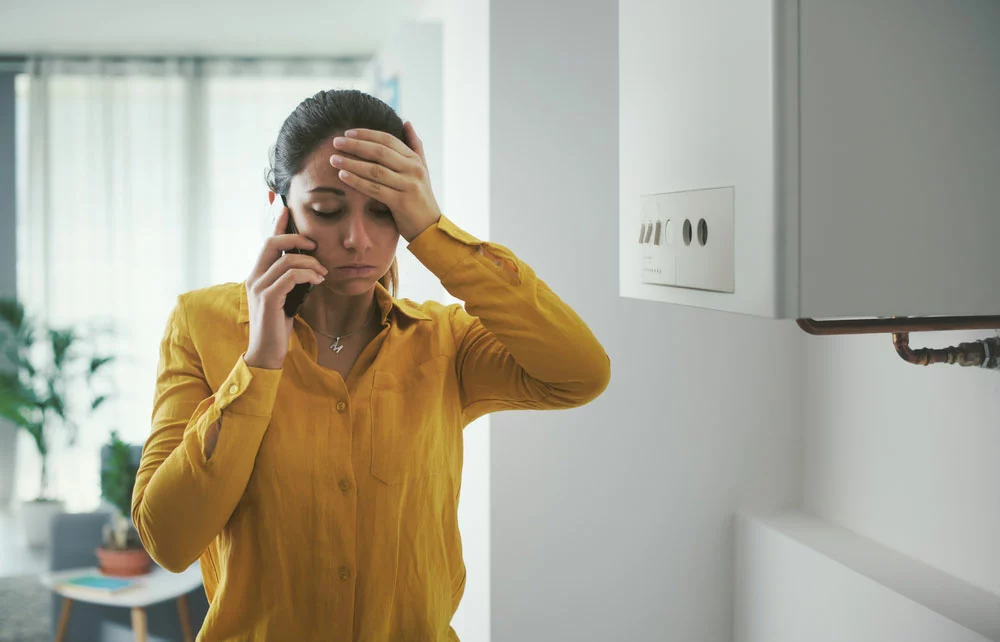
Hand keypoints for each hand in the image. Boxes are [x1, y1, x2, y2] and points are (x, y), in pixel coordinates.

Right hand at [243, 200, 327, 368]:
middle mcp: (254, 277)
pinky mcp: (268, 299)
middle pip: (271, 243)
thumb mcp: (286, 297)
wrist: (266, 352)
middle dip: (296, 238)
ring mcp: (258, 287)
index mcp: (257, 274)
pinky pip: (290, 276)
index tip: (286, 207)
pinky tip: (318, 281)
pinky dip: (308, 275)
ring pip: (286, 260)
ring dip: (310, 263)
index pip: (267, 242)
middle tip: (315, 244)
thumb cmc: (278, 326)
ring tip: (323, 273)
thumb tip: (309, 265)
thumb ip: (290, 280)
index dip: (277, 223)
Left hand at [329, 121, 441, 241]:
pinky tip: (343, 176)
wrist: (429, 227)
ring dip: (352, 163)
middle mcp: (413, 169)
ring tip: (334, 159)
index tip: (348, 133)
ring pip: (375, 170)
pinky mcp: (401, 202)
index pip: (388, 140)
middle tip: (336, 142)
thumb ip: (415, 145)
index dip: (366, 134)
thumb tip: (406, 122)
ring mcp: (408, 185)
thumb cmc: (421, 197)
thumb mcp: (422, 169)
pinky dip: (357, 181)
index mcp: (414, 159)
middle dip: (355, 145)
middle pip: (379, 152)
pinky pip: (374, 189)